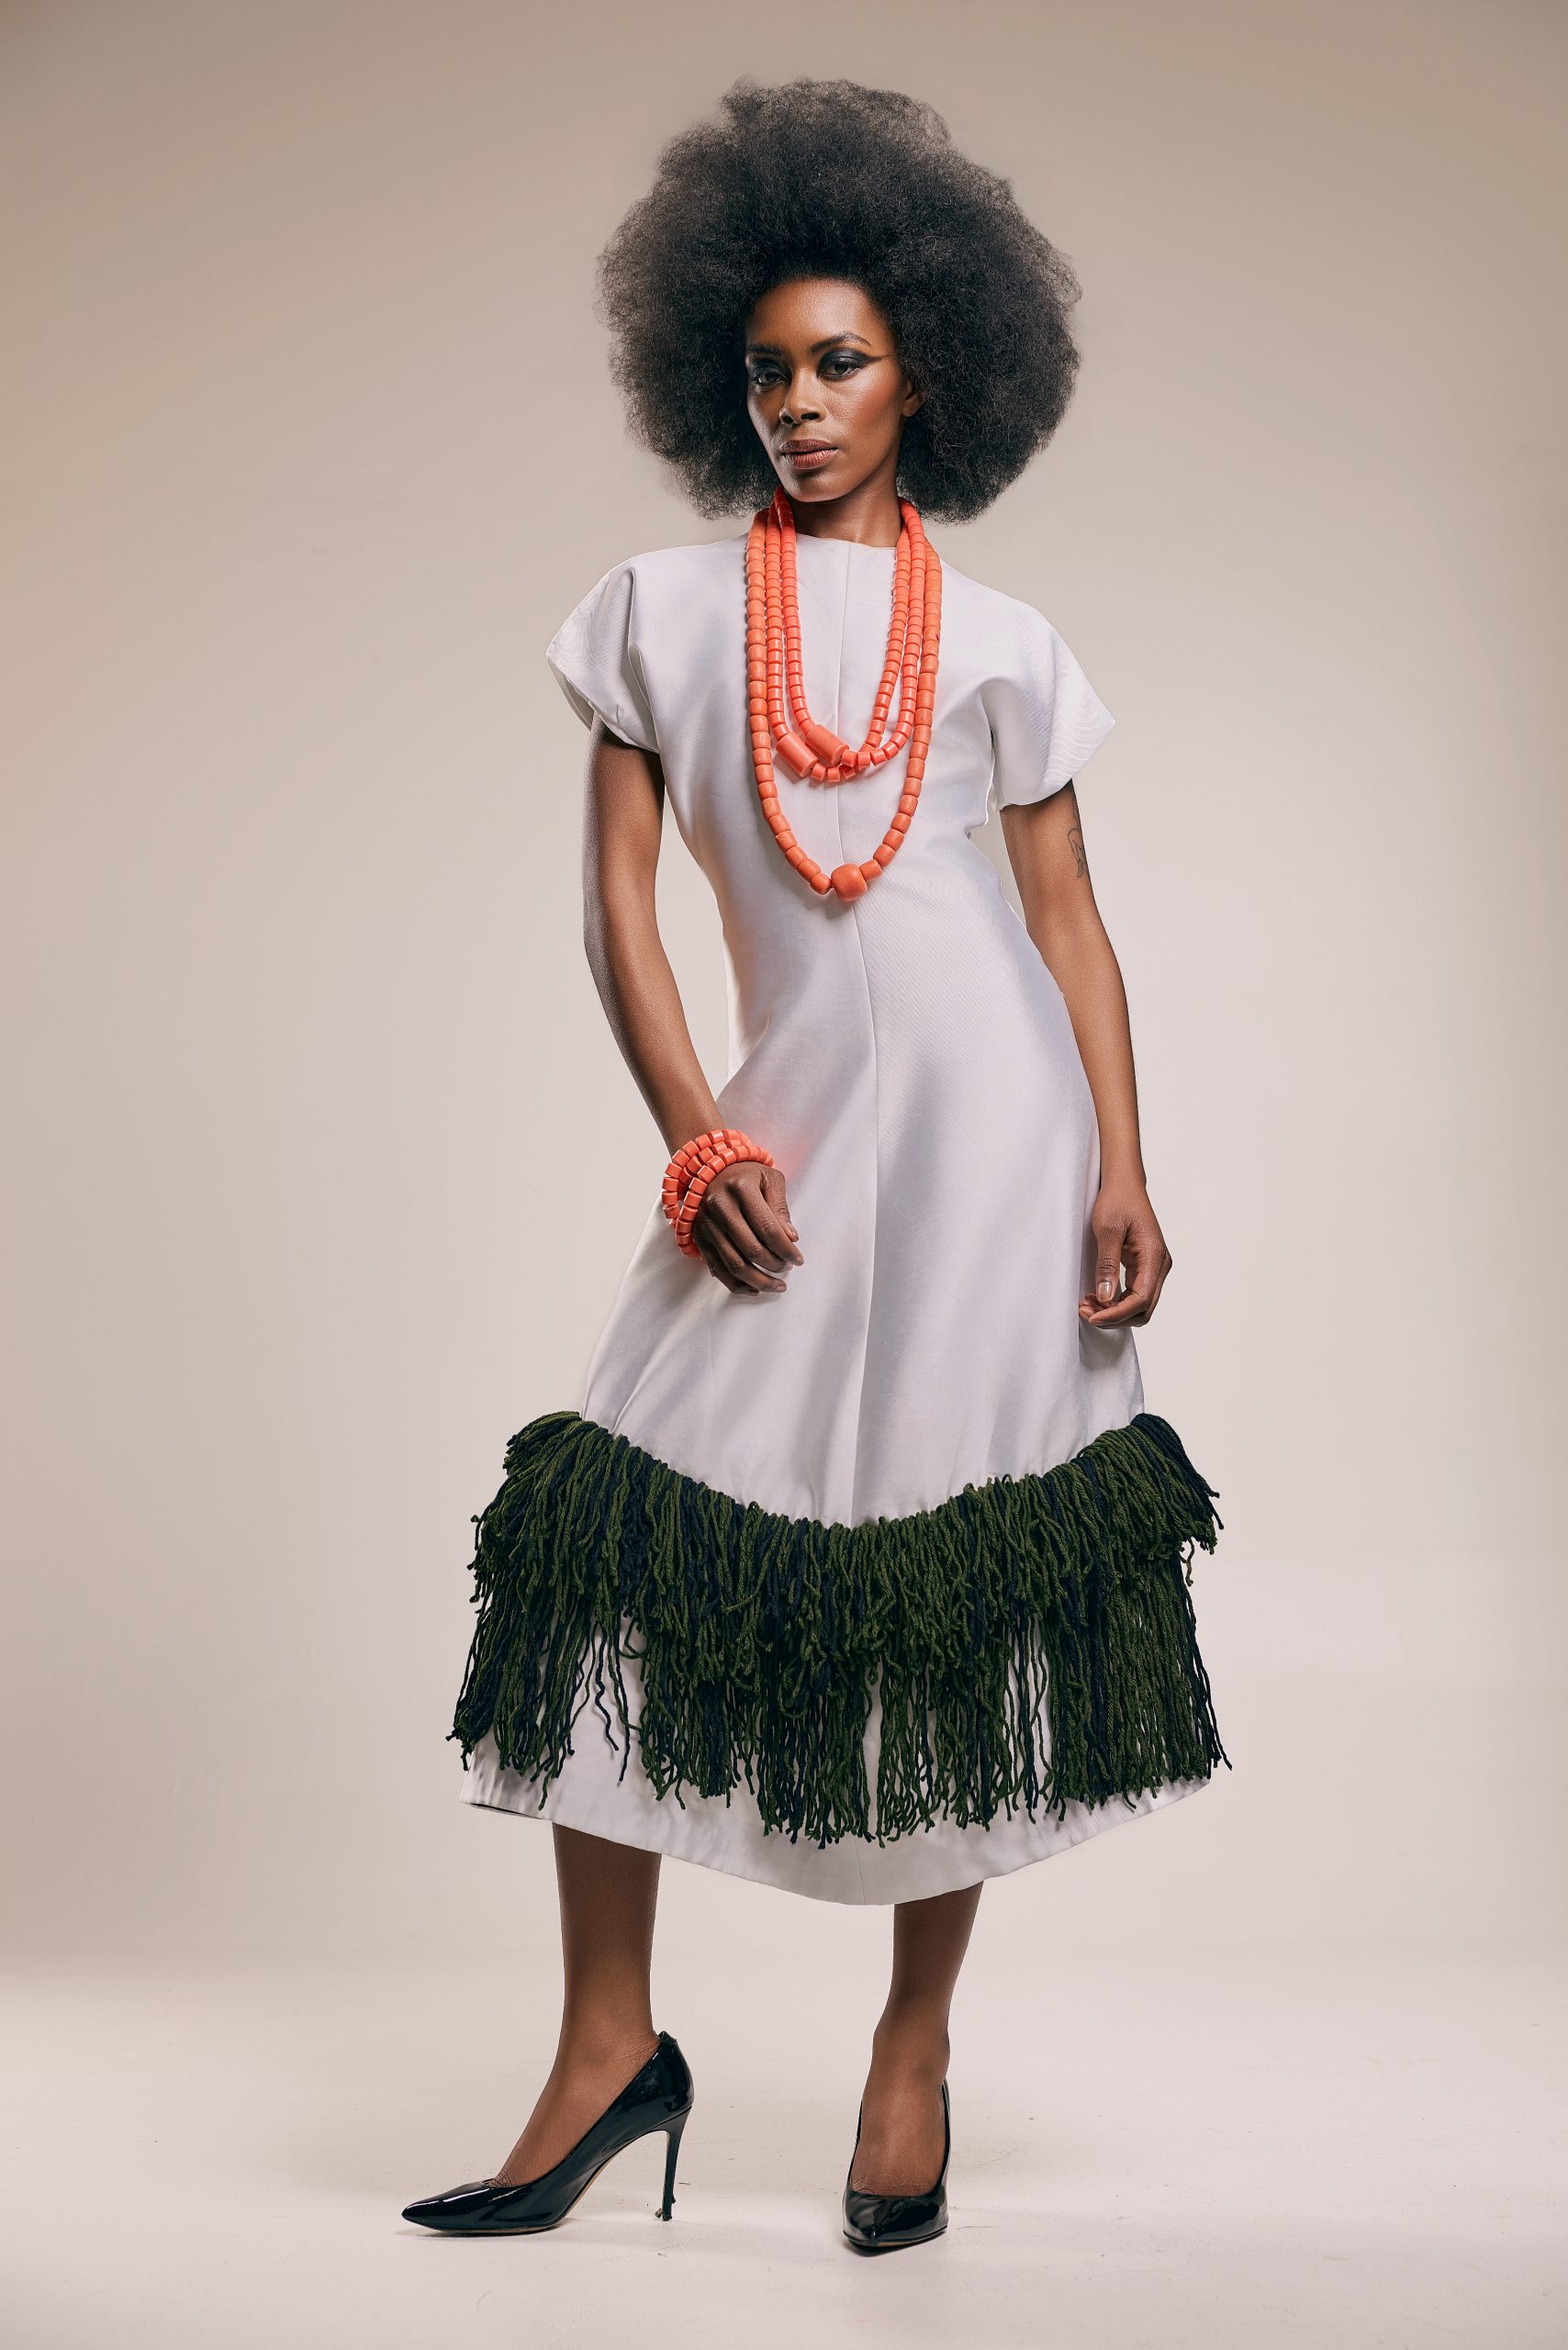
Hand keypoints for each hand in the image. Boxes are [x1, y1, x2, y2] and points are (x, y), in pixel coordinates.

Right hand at [692, 1160, 803, 1294]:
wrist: (710, 1169)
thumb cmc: (746, 1174)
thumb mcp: (770, 1179)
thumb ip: (780, 1208)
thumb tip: (790, 1239)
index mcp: (740, 1188)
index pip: (768, 1228)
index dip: (786, 1249)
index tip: (798, 1260)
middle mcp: (719, 1206)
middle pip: (751, 1249)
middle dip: (775, 1265)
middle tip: (787, 1268)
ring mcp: (706, 1224)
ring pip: (734, 1264)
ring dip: (759, 1281)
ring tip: (777, 1285)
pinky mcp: (698, 1238)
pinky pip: (718, 1269)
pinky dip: (737, 1285)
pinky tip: (755, 1289)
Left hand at [1077, 1182, 1171, 1328]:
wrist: (1124, 1185)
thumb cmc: (1117, 1201)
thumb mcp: (1107, 1230)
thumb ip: (1107, 1265)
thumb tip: (1105, 1298)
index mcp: (1154, 1256)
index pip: (1141, 1300)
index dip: (1116, 1314)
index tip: (1092, 1317)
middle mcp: (1160, 1265)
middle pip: (1143, 1309)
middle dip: (1114, 1317)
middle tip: (1085, 1311)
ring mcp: (1155, 1268)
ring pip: (1140, 1306)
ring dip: (1115, 1312)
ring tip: (1087, 1305)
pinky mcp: (1146, 1268)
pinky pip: (1135, 1295)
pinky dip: (1117, 1302)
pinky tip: (1096, 1296)